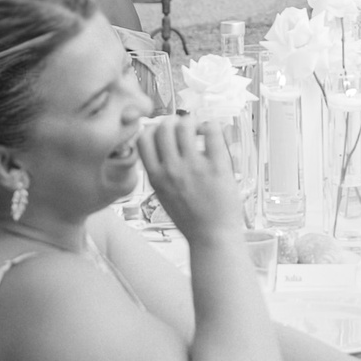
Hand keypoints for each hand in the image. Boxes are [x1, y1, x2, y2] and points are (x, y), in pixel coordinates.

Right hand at [139, 113, 242, 244]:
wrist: (212, 238)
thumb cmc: (190, 220)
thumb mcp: (164, 197)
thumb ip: (159, 174)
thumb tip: (159, 150)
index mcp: (156, 177)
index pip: (143, 138)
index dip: (153, 129)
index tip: (164, 133)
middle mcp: (172, 169)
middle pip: (164, 127)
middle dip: (174, 122)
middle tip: (185, 130)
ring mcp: (194, 167)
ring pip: (185, 125)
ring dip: (192, 123)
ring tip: (200, 131)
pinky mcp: (217, 167)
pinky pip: (212, 132)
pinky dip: (211, 126)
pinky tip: (213, 135)